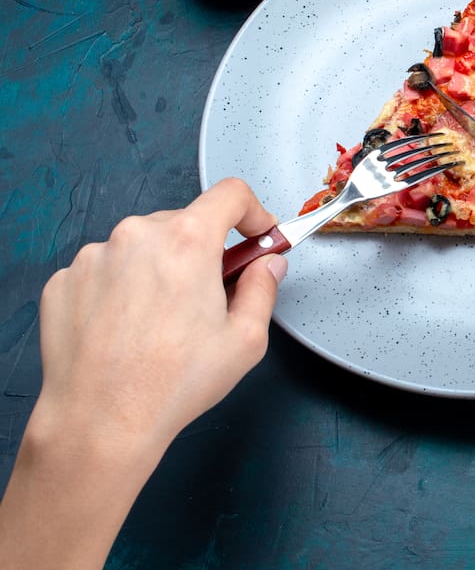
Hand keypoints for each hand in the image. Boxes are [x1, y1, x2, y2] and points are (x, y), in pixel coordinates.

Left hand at [34, 177, 285, 454]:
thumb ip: (263, 289)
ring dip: (159, 268)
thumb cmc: (173, 382)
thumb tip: (267, 266)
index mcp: (188, 242)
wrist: (100, 421)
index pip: (230, 194)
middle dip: (203, 251)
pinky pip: (105, 270)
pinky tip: (125, 329)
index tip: (256, 233)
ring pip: (141, 246)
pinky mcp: (65, 280)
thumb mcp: (246, 340)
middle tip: (209, 295)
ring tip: (160, 321)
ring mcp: (94, 257)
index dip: (252, 211)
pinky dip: (120, 288)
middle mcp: (136, 236)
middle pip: (184, 223)